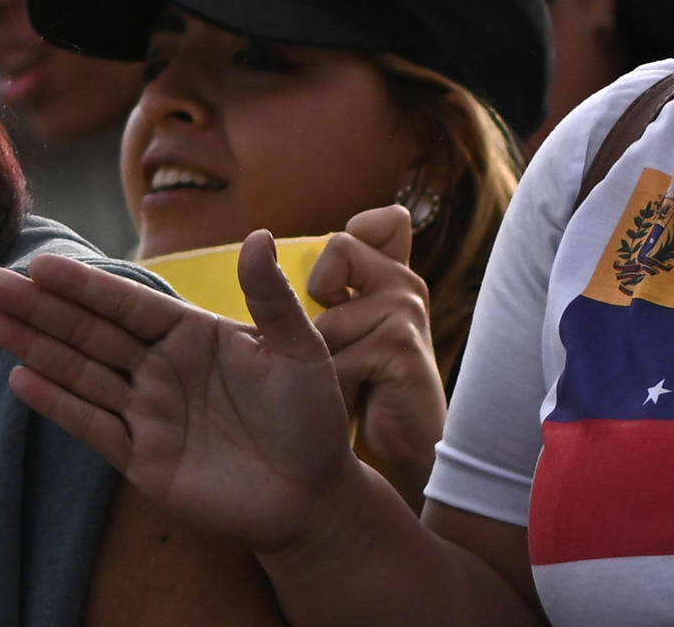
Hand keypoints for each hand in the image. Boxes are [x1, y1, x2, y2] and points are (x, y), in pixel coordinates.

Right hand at [0, 232, 356, 552]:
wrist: (314, 495)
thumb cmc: (311, 415)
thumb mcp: (299, 349)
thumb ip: (271, 298)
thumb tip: (256, 235)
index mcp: (193, 334)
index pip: (129, 303)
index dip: (86, 285)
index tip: (42, 264)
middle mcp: (161, 367)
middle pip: (92, 332)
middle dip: (41, 308)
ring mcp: (148, 412)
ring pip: (82, 373)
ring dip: (36, 347)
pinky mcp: (143, 458)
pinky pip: (94, 426)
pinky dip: (59, 404)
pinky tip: (22, 379)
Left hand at [306, 205, 445, 510]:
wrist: (400, 453)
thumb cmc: (367, 392)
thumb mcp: (345, 336)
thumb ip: (331, 296)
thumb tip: (268, 256)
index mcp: (391, 278)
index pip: (386, 221)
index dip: (362, 231)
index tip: (342, 281)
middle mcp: (405, 285)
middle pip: (342, 246)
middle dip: (321, 294)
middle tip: (338, 338)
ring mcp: (406, 310)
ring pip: (326, 309)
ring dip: (324, 354)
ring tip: (350, 378)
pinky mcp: (399, 343)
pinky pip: (334, 351)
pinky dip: (336, 383)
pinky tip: (360, 399)